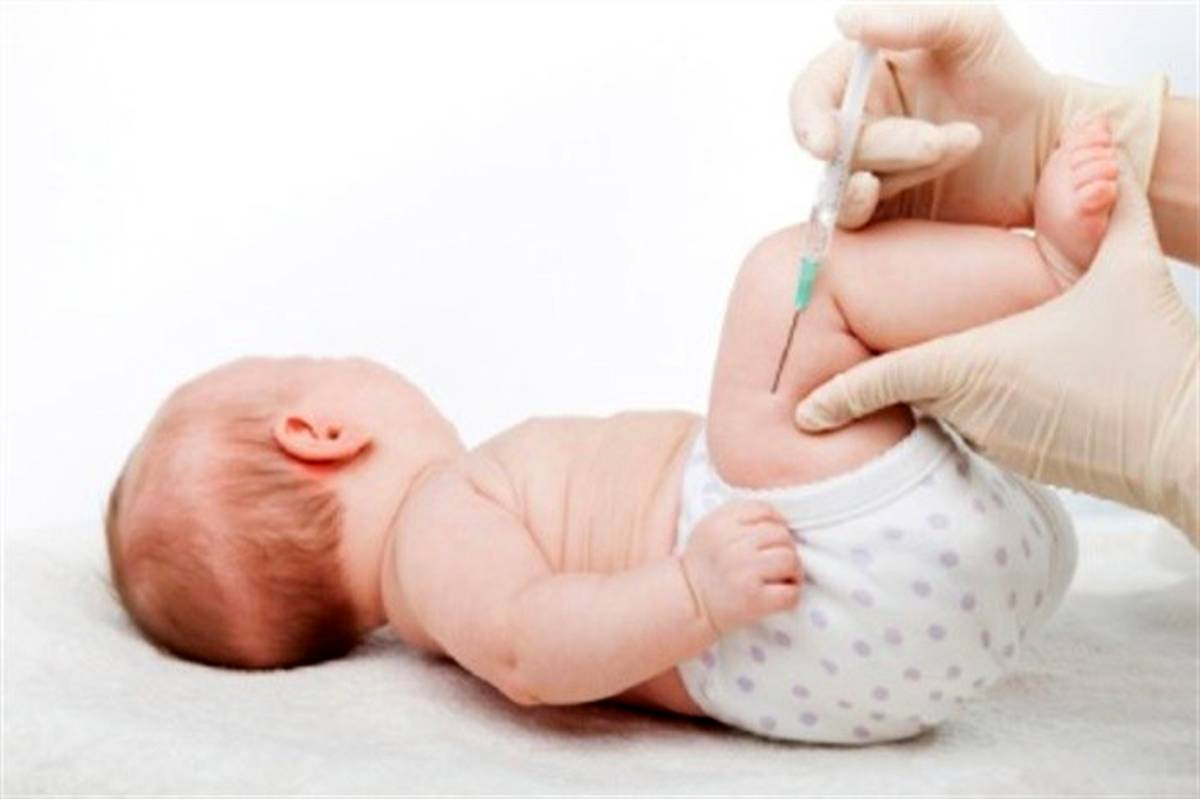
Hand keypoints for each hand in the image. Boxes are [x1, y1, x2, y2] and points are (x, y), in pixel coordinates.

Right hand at [680, 500, 801, 633]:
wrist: (689, 602)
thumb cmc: (705, 565)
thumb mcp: (710, 528)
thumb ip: (738, 517)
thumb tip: (781, 521)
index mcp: (720, 523)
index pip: (764, 510)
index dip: (774, 524)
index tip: (770, 540)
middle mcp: (730, 544)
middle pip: (781, 535)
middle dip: (785, 548)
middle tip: (776, 563)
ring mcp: (743, 571)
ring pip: (790, 559)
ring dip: (793, 570)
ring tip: (782, 578)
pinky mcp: (753, 598)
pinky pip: (790, 591)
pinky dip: (792, 594)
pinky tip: (780, 595)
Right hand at [791, 5, 1163, 228]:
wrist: (1047, 143)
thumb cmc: (1011, 77)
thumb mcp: (971, 28)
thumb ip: (910, 19)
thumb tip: (844, 20)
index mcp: (865, 73)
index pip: (813, 95)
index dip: (809, 118)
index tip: (826, 142)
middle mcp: (860, 121)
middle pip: (833, 144)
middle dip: (884, 144)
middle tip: (938, 139)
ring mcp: (870, 167)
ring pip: (848, 180)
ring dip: (903, 168)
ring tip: (962, 145)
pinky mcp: (885, 208)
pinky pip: (856, 216)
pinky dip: (869, 207)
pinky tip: (910, 188)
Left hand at [795, 160, 1198, 537]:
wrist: (1190, 451)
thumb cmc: (1151, 367)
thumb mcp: (1127, 271)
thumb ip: (1104, 204)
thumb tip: (1097, 142)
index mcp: (973, 366)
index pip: (880, 381)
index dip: (835, 398)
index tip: (798, 413)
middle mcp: (973, 411)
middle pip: (911, 389)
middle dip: (883, 378)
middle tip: (854, 361)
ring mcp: (999, 442)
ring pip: (947, 409)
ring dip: (939, 388)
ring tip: (942, 356)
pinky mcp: (1029, 462)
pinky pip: (983, 427)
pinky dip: (978, 405)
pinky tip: (1009, 382)